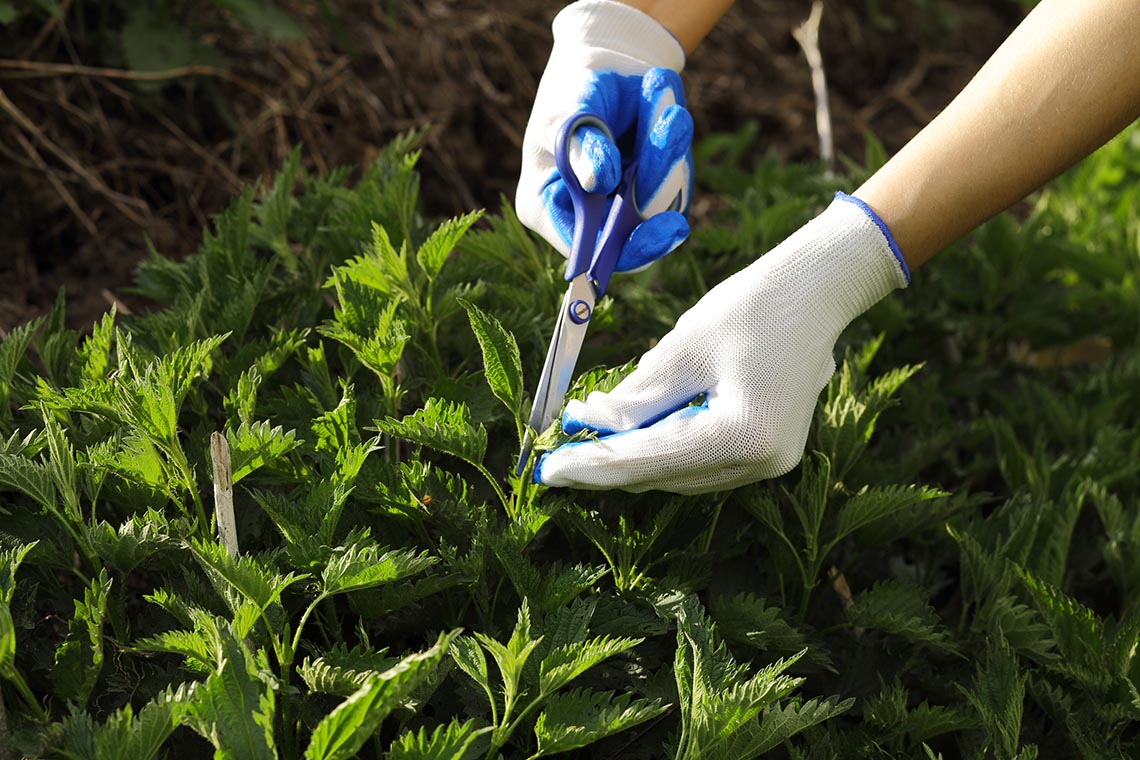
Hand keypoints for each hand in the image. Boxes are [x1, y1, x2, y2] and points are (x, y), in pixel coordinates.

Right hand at [517, 0, 693, 271]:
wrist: (604, 66)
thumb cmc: (572, 90)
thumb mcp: (565, 113)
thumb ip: (578, 147)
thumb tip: (596, 181)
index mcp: (547, 209)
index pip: (583, 250)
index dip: (620, 250)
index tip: (666, 227)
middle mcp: (586, 218)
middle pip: (632, 231)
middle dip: (656, 179)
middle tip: (675, 125)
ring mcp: (624, 207)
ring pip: (660, 202)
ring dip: (666, 147)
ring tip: (660, 98)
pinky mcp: (654, 191)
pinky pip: (676, 178)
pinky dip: (674, 141)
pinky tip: (666, 110)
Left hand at [534, 194, 910, 493]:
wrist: (818, 290)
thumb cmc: (752, 307)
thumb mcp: (682, 348)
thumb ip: (635, 398)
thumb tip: (587, 427)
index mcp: (743, 437)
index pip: (649, 461)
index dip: (593, 466)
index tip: (546, 469)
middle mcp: (762, 464)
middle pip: (663, 475)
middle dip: (609, 462)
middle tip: (559, 450)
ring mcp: (770, 464)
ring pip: (679, 473)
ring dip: (634, 455)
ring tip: (589, 431)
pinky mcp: (769, 454)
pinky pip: (701, 461)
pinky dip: (664, 446)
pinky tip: (633, 428)